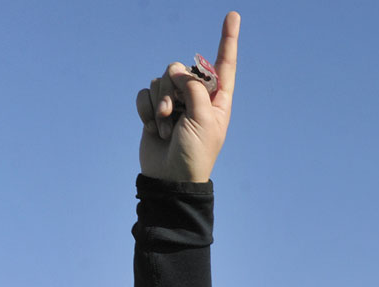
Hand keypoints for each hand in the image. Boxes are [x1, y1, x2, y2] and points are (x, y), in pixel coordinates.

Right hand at [135, 11, 239, 181]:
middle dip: (173, 88)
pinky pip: (145, 93)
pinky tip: (154, 128)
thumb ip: (194, 87)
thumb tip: (177, 71)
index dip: (228, 40)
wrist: (170, 178)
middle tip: (175, 114)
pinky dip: (147, 110)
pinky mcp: (154, 109)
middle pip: (181, 68)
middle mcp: (196, 97)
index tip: (233, 15)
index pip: (224, 65)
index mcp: (217, 100)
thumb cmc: (194, 154)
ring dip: (161, 105)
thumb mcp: (203, 119)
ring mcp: (174, 102)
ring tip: (167, 130)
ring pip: (161, 80)